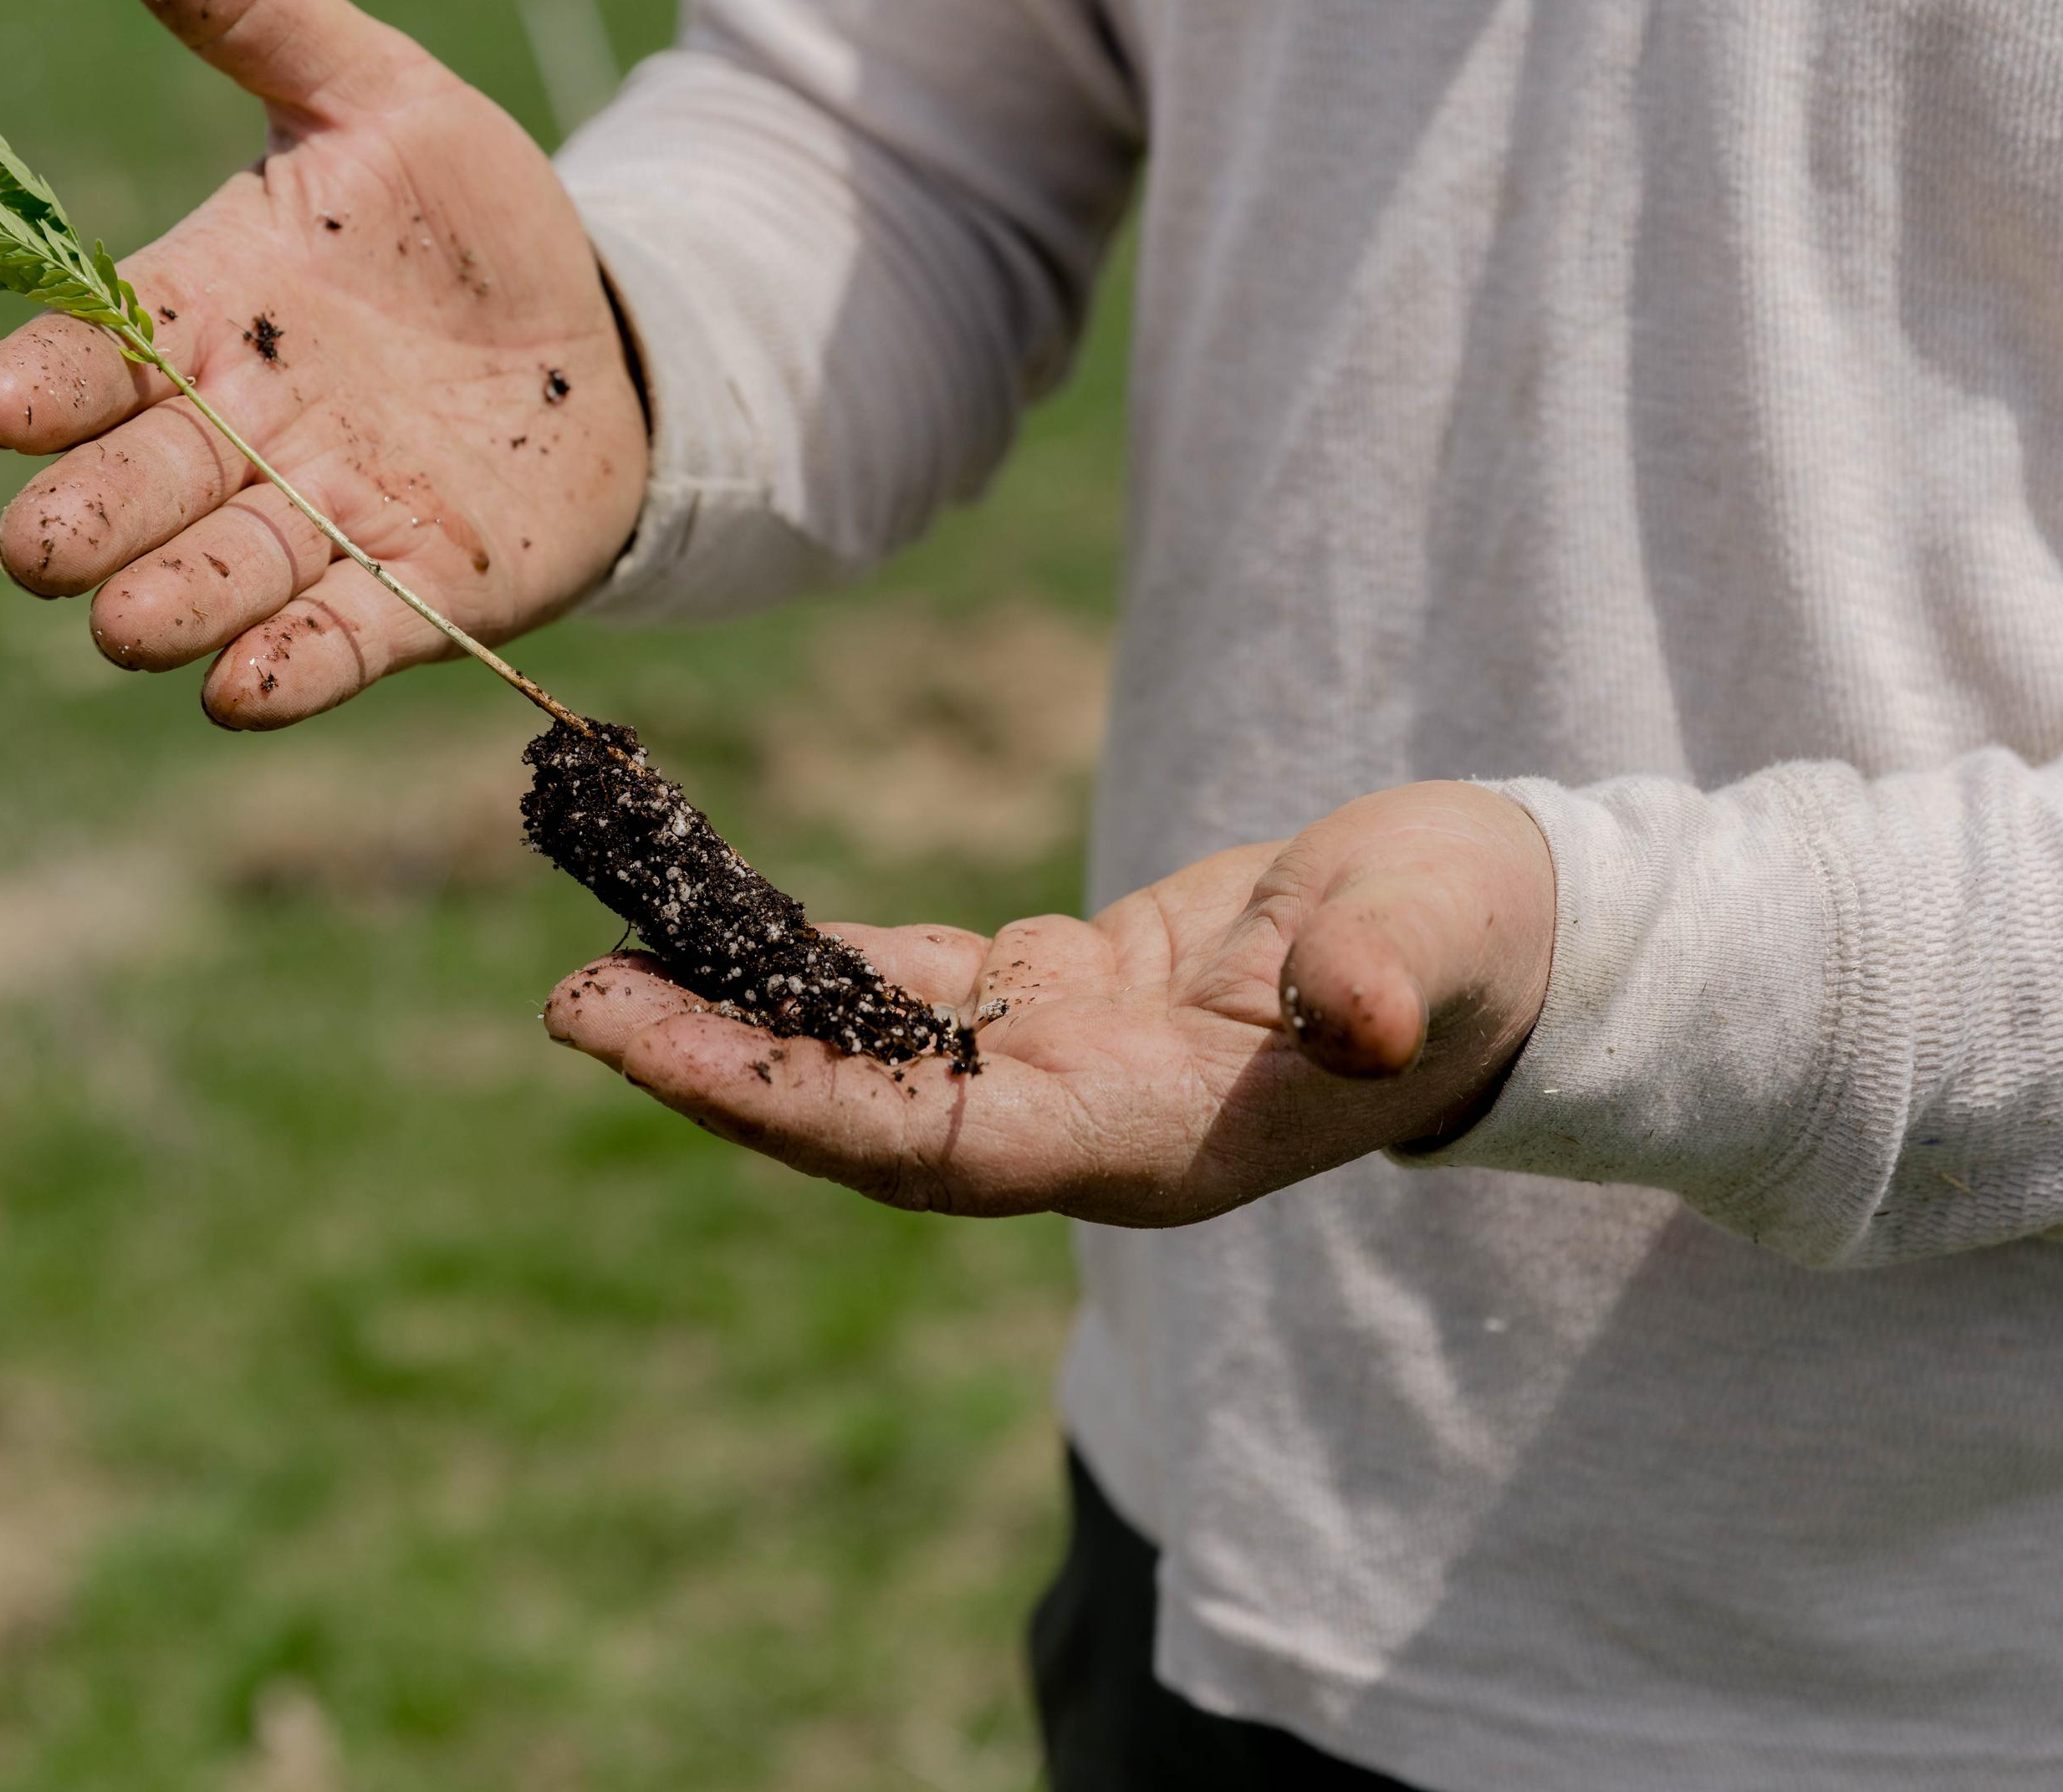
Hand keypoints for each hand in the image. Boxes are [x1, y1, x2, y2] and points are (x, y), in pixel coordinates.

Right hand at [0, 0, 647, 724]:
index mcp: (208, 307)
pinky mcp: (420, 592)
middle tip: (40, 545)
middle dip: (93, 514)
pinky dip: (293, 665)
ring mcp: (329, 518)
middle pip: (146, 480)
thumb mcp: (378, 95)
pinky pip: (342, 639)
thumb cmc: (461, 216)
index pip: (104, 346)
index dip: (53, 379)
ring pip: (230, 571)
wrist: (602, 328)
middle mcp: (247, 426)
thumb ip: (257, 11)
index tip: (1, 400)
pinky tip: (246, 689)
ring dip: (179, 601)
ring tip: (129, 626)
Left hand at [545, 783, 1557, 1225]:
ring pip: (860, 1058)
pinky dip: (805, 959)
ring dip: (735, 1019)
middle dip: (714, 1072)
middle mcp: (1080, 1127)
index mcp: (1154, 1137)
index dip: (786, 1101)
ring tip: (599, 960)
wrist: (1493, 937)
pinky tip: (714, 919)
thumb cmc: (1477, 937)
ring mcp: (1056, 1072)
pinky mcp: (1051, 1001)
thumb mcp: (1446, 935)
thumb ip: (1392, 973)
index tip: (647, 1042)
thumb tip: (1355, 1012)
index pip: (932, 1144)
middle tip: (569, 1003)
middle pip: (860, 1120)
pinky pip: (899, 989)